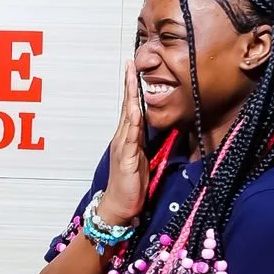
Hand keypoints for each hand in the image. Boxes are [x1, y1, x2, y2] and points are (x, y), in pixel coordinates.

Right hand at [99, 59, 148, 225]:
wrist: (119, 206)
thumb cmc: (131, 185)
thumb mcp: (141, 160)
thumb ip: (144, 143)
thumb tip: (153, 129)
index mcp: (127, 139)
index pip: (130, 109)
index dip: (132, 90)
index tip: (133, 71)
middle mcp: (123, 139)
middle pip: (127, 107)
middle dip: (129, 86)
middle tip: (130, 66)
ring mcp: (123, 148)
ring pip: (128, 118)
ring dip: (130, 99)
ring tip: (133, 81)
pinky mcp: (127, 159)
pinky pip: (130, 138)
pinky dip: (132, 123)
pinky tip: (135, 111)